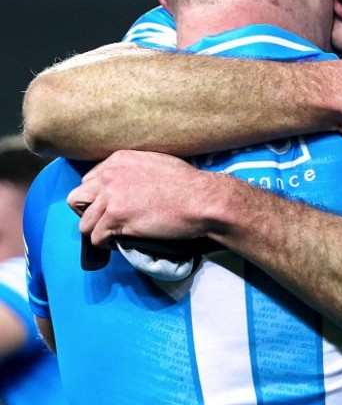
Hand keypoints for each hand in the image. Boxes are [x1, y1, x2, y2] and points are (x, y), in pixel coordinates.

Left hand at [67, 151, 215, 247]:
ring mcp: (110, 196)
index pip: (89, 181)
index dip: (98, 198)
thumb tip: (129, 186)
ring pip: (83, 223)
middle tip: (107, 222)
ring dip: (97, 232)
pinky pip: (95, 238)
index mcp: (118, 159)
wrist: (201, 199)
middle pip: (76, 199)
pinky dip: (106, 244)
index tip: (112, 208)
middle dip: (88, 213)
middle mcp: (109, 175)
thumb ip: (134, 171)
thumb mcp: (156, 163)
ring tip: (115, 236)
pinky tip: (121, 242)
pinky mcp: (115, 217)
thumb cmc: (188, 184)